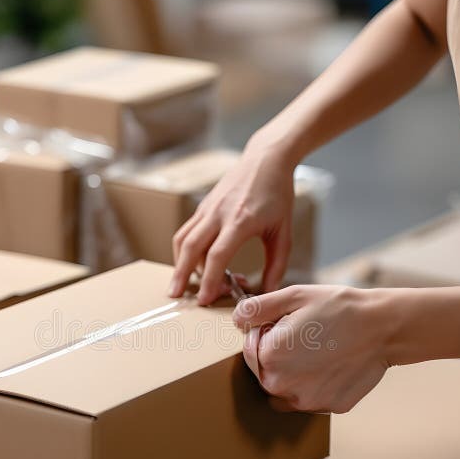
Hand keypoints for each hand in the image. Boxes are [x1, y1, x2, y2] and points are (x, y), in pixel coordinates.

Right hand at [169, 139, 295, 304]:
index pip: (218, 255)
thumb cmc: (278, 195)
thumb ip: (277, 264)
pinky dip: (184, 251)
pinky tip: (191, 265)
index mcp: (240, 220)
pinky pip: (186, 231)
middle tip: (176, 296)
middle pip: (191, 247)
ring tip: (180, 284)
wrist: (266, 160)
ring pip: (183, 238)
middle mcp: (219, 213)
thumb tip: (269, 291)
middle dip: (181, 274)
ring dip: (179, 263)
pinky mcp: (203, 206)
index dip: (209, 280)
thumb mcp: (283, 232)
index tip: (204, 299)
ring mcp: (207, 208)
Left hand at [233, 284, 397, 412]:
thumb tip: (236, 320)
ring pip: (284, 389)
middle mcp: (282, 386)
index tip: (287, 324)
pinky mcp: (327, 407)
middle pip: (264, 372)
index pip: (249, 349)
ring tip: (319, 351)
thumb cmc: (339, 308)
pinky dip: (315, 384)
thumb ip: (257, 308)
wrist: (384, 327)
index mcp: (269, 356)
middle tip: (306, 336)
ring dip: (292, 373)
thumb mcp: (294, 296)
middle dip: (276, 355)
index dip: (265, 333)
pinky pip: (309, 397)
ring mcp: (306, 401)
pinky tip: (332, 365)